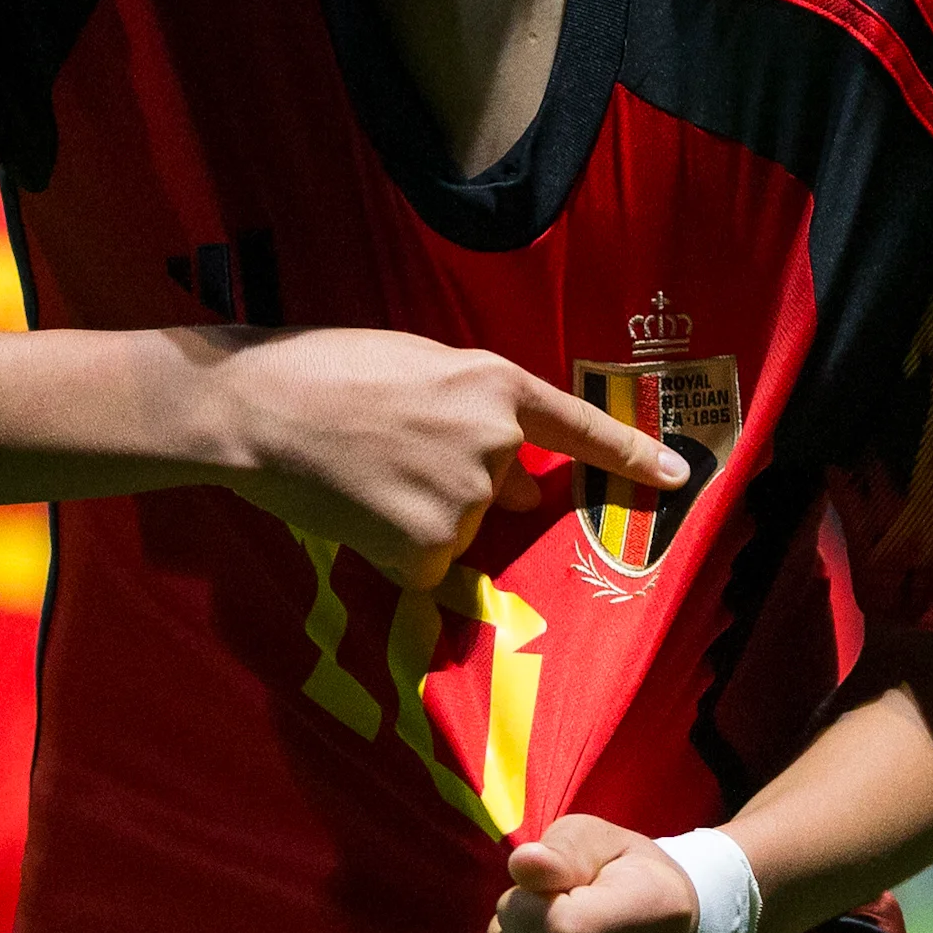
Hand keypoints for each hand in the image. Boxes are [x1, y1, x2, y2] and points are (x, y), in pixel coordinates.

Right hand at [196, 330, 684, 589]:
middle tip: (390, 452)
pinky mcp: (427, 549)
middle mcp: (494, 443)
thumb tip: (516, 481)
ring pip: (459, 528)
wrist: (255, 407)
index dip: (631, 456)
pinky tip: (355, 511)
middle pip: (506, 488)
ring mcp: (464, 500)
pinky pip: (425, 564)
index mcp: (494, 383)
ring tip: (359, 474)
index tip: (677, 476)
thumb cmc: (324, 370)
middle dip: (467, 483)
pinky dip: (392, 548)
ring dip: (418, 515)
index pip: (580, 428)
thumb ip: (475, 414)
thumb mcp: (418, 368)